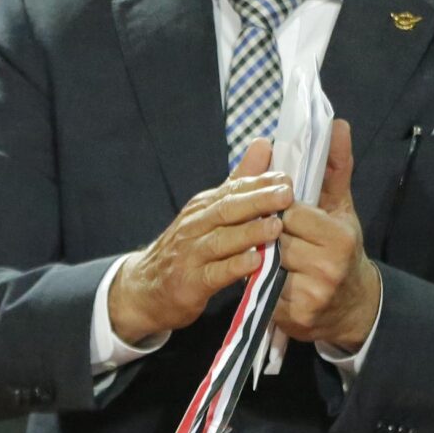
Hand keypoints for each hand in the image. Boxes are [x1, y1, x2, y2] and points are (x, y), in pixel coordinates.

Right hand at [108, 141, 291, 341]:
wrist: (147, 288)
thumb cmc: (188, 248)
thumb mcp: (209, 213)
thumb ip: (238, 182)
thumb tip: (263, 144)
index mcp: (202, 207)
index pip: (232, 189)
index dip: (259, 183)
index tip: (286, 178)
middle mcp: (194, 226)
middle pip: (226, 209)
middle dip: (258, 201)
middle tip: (286, 195)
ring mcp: (190, 254)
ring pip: (221, 240)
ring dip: (249, 233)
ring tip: (276, 227)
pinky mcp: (188, 283)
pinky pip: (214, 273)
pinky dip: (234, 267)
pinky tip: (255, 262)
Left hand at [273, 119, 378, 352]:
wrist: (352, 308)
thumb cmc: (341, 249)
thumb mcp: (341, 208)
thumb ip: (335, 168)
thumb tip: (337, 125)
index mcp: (338, 237)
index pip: (289, 212)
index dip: (279, 211)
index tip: (279, 212)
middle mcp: (328, 267)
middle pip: (275, 237)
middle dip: (268, 234)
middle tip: (268, 234)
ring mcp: (311, 294)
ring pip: (265, 263)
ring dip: (259, 257)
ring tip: (264, 254)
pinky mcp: (295, 317)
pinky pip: (262, 291)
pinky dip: (260, 283)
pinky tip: (266, 279)